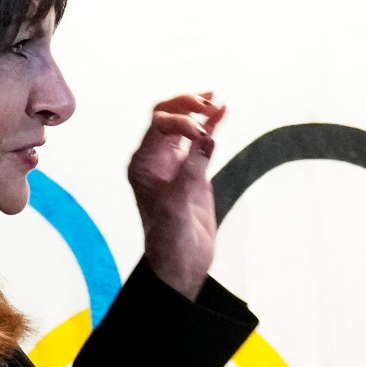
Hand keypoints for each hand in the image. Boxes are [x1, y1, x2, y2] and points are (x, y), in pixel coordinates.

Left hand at [126, 92, 225, 298]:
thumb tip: (205, 141)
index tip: (201, 133)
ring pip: (184, 125)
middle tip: (207, 103)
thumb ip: (189, 173)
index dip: (180, 122)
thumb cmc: (170, 242)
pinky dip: (212, 126)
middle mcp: (156, 159)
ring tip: (216, 102)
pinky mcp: (194, 172)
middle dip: (186, 105)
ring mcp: (175, 163)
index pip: (157, 126)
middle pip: (166, 116)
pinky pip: (201, 142)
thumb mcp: (177, 208)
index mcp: (143, 165)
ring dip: (199, 111)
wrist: (181, 265)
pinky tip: (222, 113)